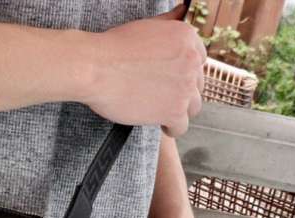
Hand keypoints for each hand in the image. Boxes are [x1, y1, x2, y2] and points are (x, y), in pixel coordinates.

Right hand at [82, 4, 206, 136]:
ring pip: (193, 106)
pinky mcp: (173, 111)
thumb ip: (167, 23)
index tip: (171, 80)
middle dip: (181, 91)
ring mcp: (185, 88)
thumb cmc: (112, 47)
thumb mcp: (146, 26)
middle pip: (197, 84)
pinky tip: (162, 126)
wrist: (95, 68)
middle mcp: (192, 61)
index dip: (183, 73)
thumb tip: (180, 10)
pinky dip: (172, 128)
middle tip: (162, 97)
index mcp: (187, 38)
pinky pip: (181, 126)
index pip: (199, 60)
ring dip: (179, 110)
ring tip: (163, 113)